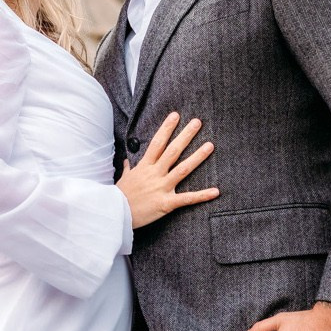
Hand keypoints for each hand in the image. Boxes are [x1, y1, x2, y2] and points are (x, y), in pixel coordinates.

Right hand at [117, 111, 218, 228]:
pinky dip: (202, 195)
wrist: (114, 214)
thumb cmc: (119, 197)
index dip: (167, 128)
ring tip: (210, 145)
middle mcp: (154, 174)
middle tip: (198, 122)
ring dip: (197, 157)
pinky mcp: (166, 203)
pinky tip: (216, 191)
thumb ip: (129, 169)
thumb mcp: (123, 179)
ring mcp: (161, 187)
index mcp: (144, 167)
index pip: (157, 143)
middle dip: (186, 136)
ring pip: (182, 169)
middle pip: (172, 151)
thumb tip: (127, 161)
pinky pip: (187, 198)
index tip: (176, 115)